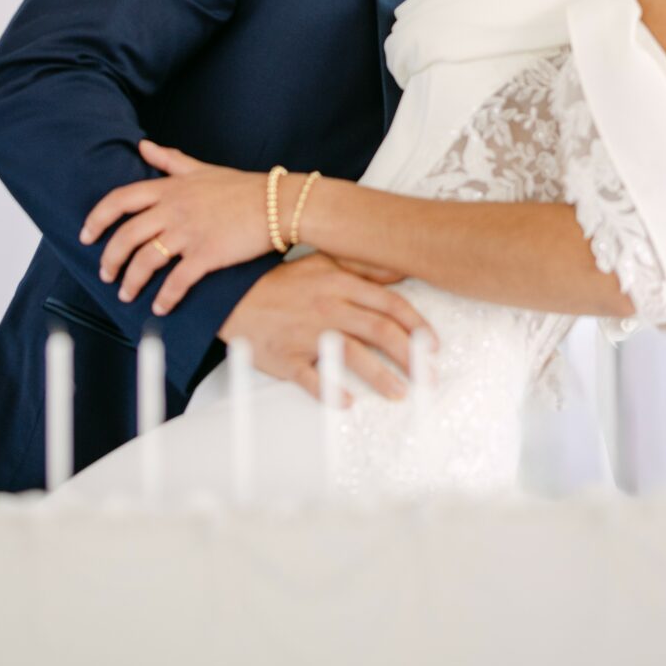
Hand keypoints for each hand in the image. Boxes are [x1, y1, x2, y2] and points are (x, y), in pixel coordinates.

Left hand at [79, 141, 269, 307]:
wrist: (278, 203)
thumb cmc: (243, 187)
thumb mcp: (201, 168)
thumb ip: (169, 159)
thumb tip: (143, 147)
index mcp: (170, 188)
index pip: (119, 200)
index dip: (97, 218)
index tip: (86, 234)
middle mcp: (173, 209)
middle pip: (125, 236)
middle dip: (109, 259)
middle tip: (105, 274)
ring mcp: (189, 232)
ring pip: (144, 261)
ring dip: (131, 282)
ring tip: (127, 295)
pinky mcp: (206, 255)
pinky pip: (176, 282)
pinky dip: (164, 299)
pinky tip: (159, 308)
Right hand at [218, 252, 437, 406]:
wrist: (232, 298)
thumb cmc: (282, 283)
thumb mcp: (323, 263)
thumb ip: (363, 266)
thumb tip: (401, 269)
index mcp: (339, 283)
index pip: (388, 304)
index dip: (416, 324)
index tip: (433, 343)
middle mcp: (328, 307)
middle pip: (379, 331)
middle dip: (410, 355)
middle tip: (428, 375)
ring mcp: (306, 333)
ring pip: (352, 355)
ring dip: (381, 376)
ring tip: (400, 392)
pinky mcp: (286, 357)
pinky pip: (310, 378)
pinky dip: (329, 391)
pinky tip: (346, 402)